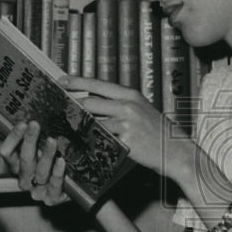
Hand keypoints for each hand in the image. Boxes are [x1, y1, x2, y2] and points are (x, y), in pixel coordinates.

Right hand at [0, 120, 68, 205]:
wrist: (73, 187)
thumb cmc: (56, 162)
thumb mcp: (44, 145)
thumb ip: (39, 134)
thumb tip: (44, 110)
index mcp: (18, 165)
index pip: (6, 152)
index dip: (13, 138)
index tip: (23, 123)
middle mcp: (25, 178)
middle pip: (23, 160)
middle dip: (29, 141)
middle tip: (35, 125)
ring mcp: (38, 190)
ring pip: (39, 172)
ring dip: (45, 155)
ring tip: (51, 141)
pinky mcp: (52, 198)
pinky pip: (54, 185)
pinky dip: (57, 173)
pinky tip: (61, 161)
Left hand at [61, 75, 181, 176]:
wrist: (174, 150)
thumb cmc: (156, 131)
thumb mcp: (141, 109)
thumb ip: (119, 104)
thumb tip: (94, 102)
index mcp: (130, 95)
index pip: (98, 84)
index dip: (77, 82)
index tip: (62, 80)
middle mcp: (127, 106)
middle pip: (90, 102)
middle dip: (71, 105)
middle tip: (58, 106)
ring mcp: (125, 123)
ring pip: (92, 121)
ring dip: (77, 124)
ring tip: (66, 126)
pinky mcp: (124, 140)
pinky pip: (100, 138)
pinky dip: (89, 139)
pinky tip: (81, 140)